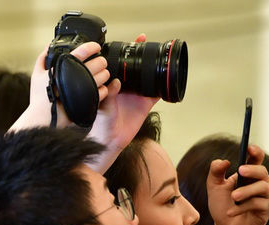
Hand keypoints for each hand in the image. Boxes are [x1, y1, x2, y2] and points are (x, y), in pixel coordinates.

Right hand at [9, 41, 109, 131]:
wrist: (44, 117)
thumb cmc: (40, 98)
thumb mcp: (36, 75)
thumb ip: (42, 58)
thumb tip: (48, 47)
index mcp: (65, 66)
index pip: (84, 50)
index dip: (93, 46)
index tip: (95, 47)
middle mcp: (77, 75)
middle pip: (99, 62)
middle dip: (101, 61)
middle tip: (98, 63)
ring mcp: (84, 87)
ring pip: (104, 75)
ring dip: (104, 74)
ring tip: (99, 75)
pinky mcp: (89, 99)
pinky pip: (103, 91)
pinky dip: (103, 89)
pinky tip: (97, 88)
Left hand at [87, 35, 159, 171]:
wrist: (111, 140)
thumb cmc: (101, 124)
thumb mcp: (102, 107)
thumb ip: (108, 95)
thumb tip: (115, 83)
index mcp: (111, 85)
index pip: (117, 65)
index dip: (122, 52)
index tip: (124, 43)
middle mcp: (125, 87)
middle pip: (134, 66)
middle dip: (138, 52)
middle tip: (142, 40)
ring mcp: (136, 94)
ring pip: (146, 75)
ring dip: (151, 65)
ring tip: (155, 52)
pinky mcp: (146, 103)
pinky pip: (157, 92)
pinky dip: (163, 85)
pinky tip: (167, 77)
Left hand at [209, 145, 268, 224]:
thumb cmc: (222, 206)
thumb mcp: (214, 188)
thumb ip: (215, 173)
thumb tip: (222, 161)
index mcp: (248, 176)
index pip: (256, 160)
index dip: (256, 152)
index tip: (249, 147)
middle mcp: (259, 184)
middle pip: (263, 172)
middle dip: (253, 170)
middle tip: (240, 171)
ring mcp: (264, 198)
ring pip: (264, 188)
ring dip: (247, 191)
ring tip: (234, 197)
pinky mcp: (265, 211)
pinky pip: (259, 205)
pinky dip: (243, 208)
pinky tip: (230, 212)